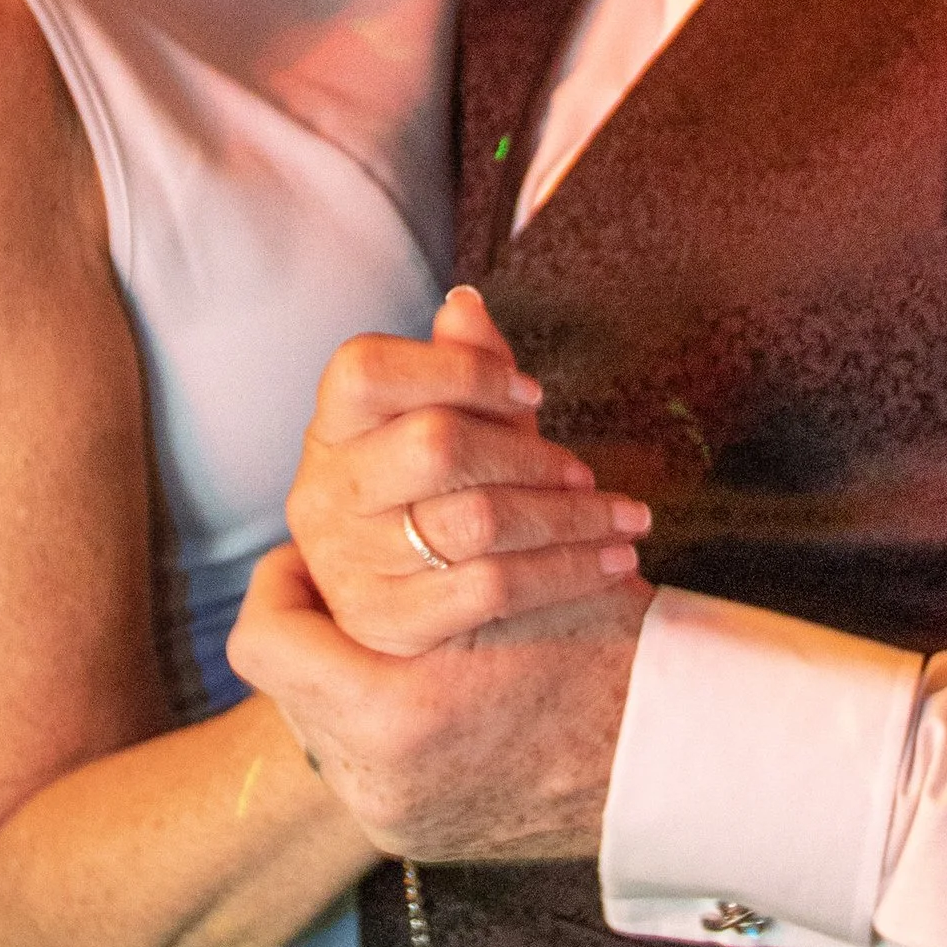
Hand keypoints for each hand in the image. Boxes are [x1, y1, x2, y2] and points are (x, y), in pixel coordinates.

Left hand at [230, 542, 649, 862]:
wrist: (683, 770)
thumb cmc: (616, 655)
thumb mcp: (525, 571)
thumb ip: (441, 514)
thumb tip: (402, 420)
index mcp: (398, 714)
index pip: (265, 638)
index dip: (280, 580)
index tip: (305, 552)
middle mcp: (379, 782)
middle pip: (286, 680)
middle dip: (313, 623)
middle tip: (336, 579)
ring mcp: (393, 818)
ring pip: (318, 723)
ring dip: (346, 668)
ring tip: (384, 627)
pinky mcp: (413, 836)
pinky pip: (361, 763)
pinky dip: (382, 714)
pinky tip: (423, 677)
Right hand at [285, 286, 649, 655]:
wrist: (435, 643)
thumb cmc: (449, 509)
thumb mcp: (459, 437)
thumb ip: (461, 373)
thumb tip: (466, 304)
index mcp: (330, 432)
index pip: (366, 369)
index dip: (459, 370)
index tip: (533, 394)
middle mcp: (322, 495)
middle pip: (436, 442)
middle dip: (529, 454)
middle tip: (583, 472)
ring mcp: (346, 563)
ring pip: (478, 517)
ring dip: (570, 516)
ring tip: (624, 517)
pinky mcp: (387, 623)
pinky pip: (494, 585)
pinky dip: (568, 569)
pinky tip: (613, 561)